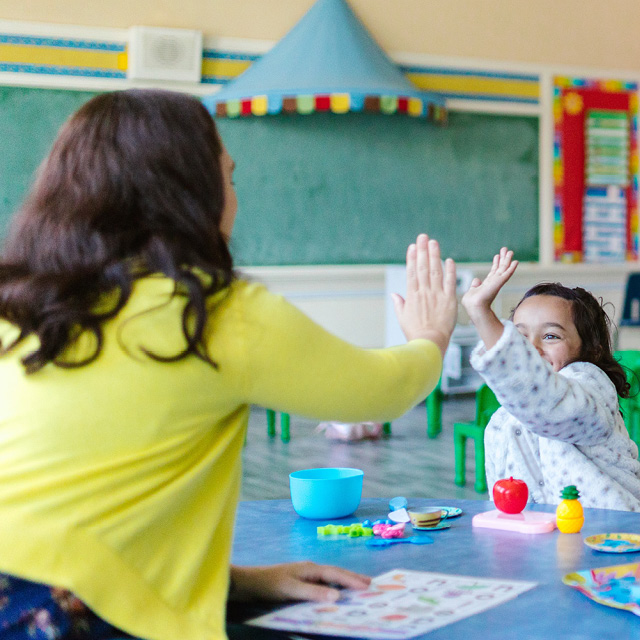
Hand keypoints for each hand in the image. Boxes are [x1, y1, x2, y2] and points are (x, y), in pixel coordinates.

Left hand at [229, 562, 370, 602]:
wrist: (249, 583)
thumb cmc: (269, 584)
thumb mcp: (291, 590)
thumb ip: (313, 593)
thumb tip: (338, 597)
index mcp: (311, 568)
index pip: (336, 574)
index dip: (352, 580)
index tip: (368, 586)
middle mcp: (310, 569)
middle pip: (336, 573)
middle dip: (353, 578)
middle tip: (371, 585)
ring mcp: (305, 575)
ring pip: (330, 578)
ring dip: (344, 582)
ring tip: (359, 588)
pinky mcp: (300, 582)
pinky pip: (322, 584)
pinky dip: (333, 587)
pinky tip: (336, 594)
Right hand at [392, 234, 456, 355]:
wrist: (430, 343)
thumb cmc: (415, 333)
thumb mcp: (403, 318)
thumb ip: (400, 304)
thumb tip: (394, 295)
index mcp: (412, 296)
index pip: (411, 272)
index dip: (412, 258)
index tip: (412, 247)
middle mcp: (424, 292)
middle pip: (423, 267)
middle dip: (422, 251)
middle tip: (423, 237)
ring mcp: (437, 295)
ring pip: (436, 271)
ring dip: (435, 255)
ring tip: (433, 242)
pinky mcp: (449, 300)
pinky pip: (450, 282)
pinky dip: (450, 271)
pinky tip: (449, 260)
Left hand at [461, 247, 517, 320]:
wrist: (475, 306)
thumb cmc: (471, 302)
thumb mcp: (472, 291)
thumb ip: (475, 285)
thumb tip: (476, 280)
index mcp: (487, 284)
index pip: (493, 272)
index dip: (495, 263)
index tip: (497, 256)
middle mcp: (494, 282)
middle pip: (500, 268)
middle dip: (503, 259)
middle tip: (506, 249)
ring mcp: (497, 282)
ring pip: (504, 269)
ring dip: (507, 260)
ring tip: (510, 251)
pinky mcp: (499, 282)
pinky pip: (507, 274)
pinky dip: (512, 268)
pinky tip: (516, 261)